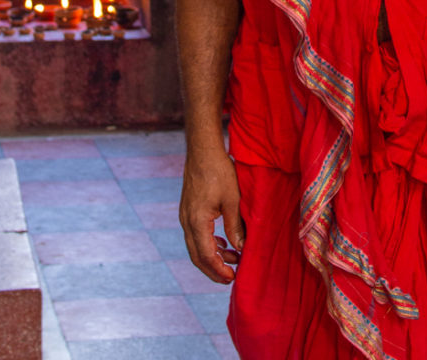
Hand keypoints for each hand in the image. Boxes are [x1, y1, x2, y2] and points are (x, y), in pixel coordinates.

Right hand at [179, 146, 244, 282]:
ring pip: (195, 246)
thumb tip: (241, 249)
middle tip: (231, 278)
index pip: (206, 255)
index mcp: (197, 221)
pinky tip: (222, 244)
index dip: (219, 270)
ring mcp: (185, 216)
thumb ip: (234, 226)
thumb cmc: (218, 171)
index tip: (232, 278)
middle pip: (197, 256)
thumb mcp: (232, 199)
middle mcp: (187, 221)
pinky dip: (208, 244)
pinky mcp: (188, 210)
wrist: (202, 150)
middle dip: (214, 270)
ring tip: (233, 259)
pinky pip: (195, 235)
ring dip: (213, 256)